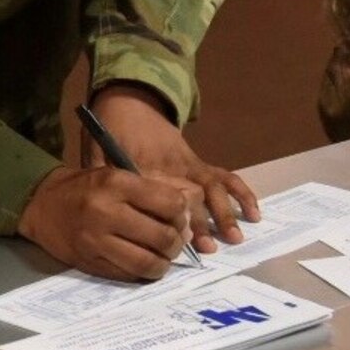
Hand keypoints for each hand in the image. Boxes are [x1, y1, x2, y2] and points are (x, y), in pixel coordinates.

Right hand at [18, 164, 205, 279]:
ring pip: (149, 262)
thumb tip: (188, 221)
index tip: (177, 217)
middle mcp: (105, 211)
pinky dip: (143, 272)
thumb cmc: (85, 188)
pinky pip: (129, 275)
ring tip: (161, 256)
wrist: (41, 204)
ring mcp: (95, 240)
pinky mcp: (89, 262)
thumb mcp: (116, 176)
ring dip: (163, 263)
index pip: (170, 203)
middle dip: (177, 242)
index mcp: (116, 183)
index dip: (182, 214)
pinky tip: (142, 263)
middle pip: (163, 236)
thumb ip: (152, 192)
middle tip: (172, 241)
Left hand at [85, 85, 259, 249]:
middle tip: (207, 247)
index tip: (175, 238)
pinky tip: (253, 212)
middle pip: (190, 195)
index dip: (168, 217)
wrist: (129, 102)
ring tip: (233, 236)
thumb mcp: (96, 152)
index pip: (159, 195)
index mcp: (144, 166)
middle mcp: (171, 166)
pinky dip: (241, 192)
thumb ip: (100, 177)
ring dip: (224, 212)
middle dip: (199, 221)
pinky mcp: (198, 161)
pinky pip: (224, 176)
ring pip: (212, 187)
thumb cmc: (110, 131)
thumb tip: (100, 208)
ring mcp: (188, 163)